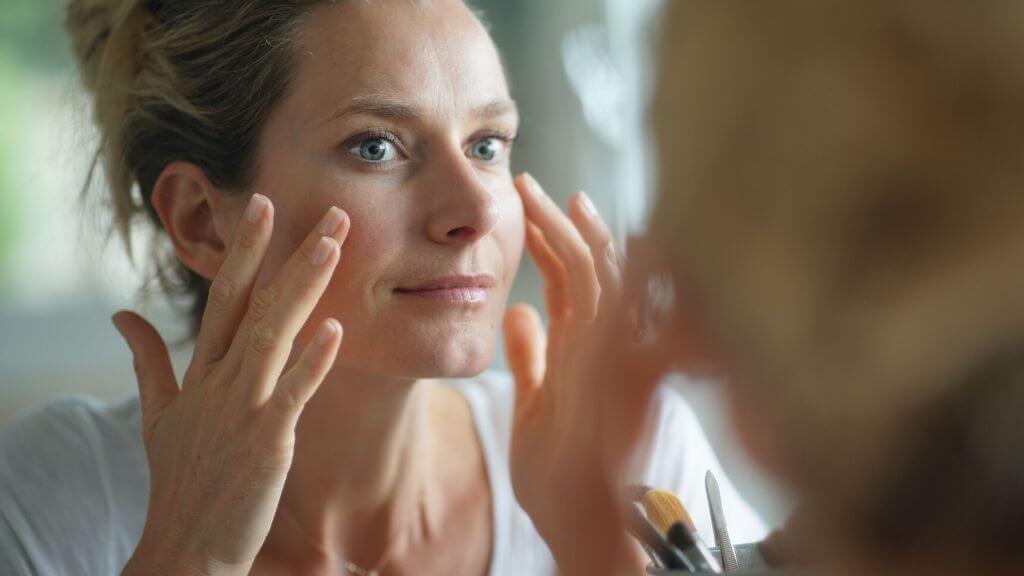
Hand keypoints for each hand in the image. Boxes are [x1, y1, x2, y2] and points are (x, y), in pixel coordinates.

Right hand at [114, 194, 349, 575]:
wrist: (183, 549)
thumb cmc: (179, 480)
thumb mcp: (156, 415)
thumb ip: (146, 360)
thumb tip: (121, 314)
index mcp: (200, 372)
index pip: (225, 297)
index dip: (248, 251)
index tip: (267, 205)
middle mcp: (220, 381)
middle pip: (256, 304)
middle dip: (289, 253)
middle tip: (329, 210)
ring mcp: (242, 409)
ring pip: (274, 334)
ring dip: (305, 287)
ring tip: (334, 246)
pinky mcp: (265, 441)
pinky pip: (293, 393)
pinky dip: (313, 361)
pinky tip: (336, 328)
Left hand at [504, 174, 676, 574]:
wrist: (575, 516)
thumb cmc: (558, 469)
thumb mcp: (533, 401)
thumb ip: (530, 354)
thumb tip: (516, 310)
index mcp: (583, 348)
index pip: (570, 281)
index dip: (550, 241)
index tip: (530, 206)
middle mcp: (602, 343)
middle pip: (587, 267)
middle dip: (559, 223)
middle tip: (528, 184)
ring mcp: (612, 352)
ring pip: (600, 276)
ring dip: (570, 233)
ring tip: (540, 196)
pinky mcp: (616, 365)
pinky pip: (614, 305)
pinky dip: (608, 265)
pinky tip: (593, 230)